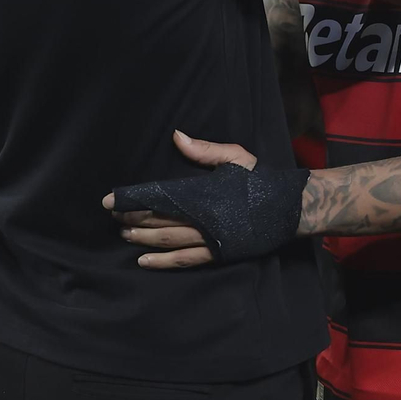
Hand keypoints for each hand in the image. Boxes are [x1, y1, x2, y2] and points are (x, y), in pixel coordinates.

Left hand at [104, 130, 308, 269]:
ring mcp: (209, 239)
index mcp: (203, 192)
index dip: (134, 199)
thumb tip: (177, 137)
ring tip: (124, 235)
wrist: (289, 208)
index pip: (159, 196)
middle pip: (159, 220)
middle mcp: (202, 218)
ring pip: (168, 241)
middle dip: (133, 218)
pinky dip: (163, 262)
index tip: (112, 200)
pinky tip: (144, 261)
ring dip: (143, 239)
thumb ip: (204, 150)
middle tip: (113, 218)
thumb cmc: (259, 180)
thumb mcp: (235, 158)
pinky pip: (185, 260)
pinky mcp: (217, 254)